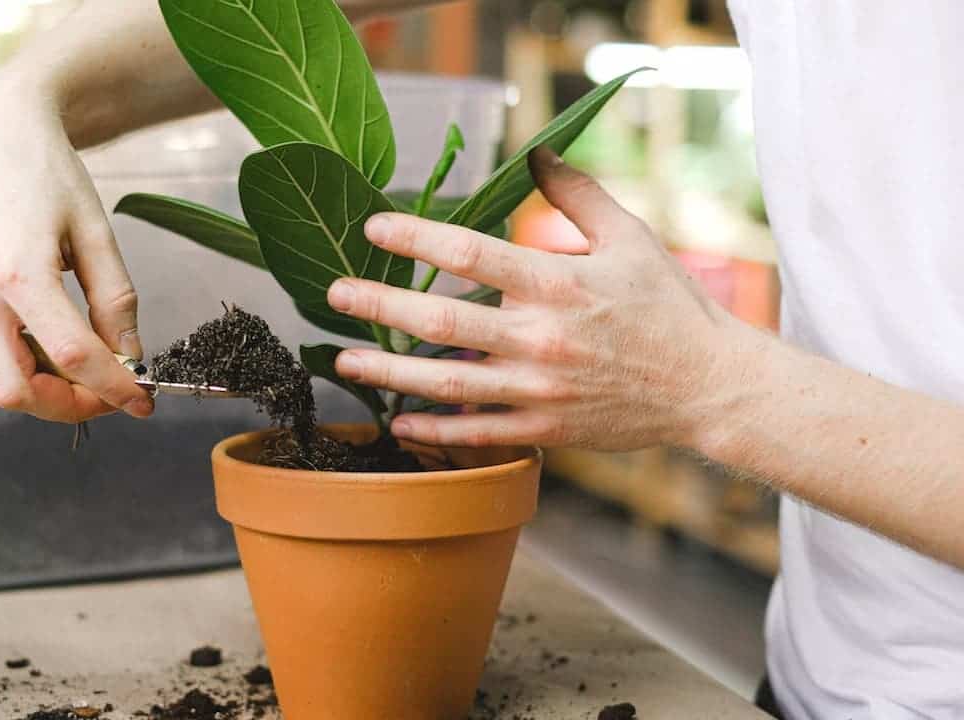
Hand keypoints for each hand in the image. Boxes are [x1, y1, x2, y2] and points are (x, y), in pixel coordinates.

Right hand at [0, 73, 153, 422]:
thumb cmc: (49, 174)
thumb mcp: (96, 232)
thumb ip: (115, 300)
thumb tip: (129, 356)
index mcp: (20, 272)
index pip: (73, 355)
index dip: (115, 387)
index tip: (143, 401)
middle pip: (18, 390)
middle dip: (70, 404)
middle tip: (107, 389)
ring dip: (33, 394)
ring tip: (69, 368)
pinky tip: (16, 362)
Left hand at [325, 148, 730, 449]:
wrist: (708, 385)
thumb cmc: (668, 306)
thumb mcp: (630, 237)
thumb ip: (577, 195)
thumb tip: (536, 154)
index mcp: (557, 283)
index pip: (469, 252)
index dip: (414, 237)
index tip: (373, 228)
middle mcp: (540, 337)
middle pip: (439, 320)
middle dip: (377, 304)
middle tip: (333, 293)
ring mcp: (540, 388)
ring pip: (446, 381)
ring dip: (387, 371)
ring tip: (342, 358)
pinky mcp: (546, 427)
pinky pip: (477, 430)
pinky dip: (433, 427)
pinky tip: (397, 418)